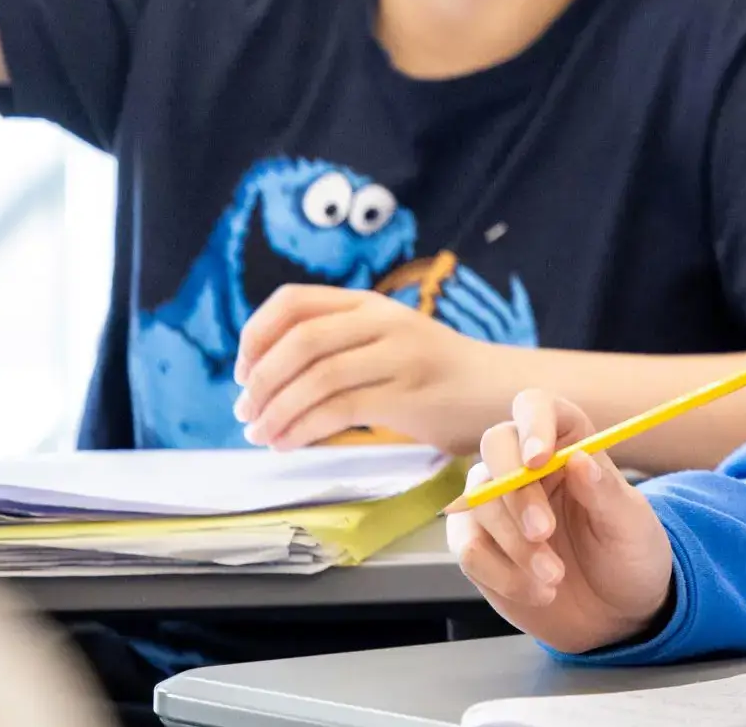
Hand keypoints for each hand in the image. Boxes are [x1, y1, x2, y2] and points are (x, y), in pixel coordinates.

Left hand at [233, 285, 512, 450]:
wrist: (502, 391)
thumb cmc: (436, 376)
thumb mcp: (387, 343)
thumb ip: (340, 345)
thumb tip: (266, 374)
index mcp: (370, 303)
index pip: (293, 301)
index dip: (255, 334)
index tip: (242, 372)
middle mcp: (383, 320)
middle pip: (299, 340)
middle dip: (260, 381)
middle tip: (244, 413)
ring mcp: (399, 354)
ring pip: (316, 377)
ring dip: (276, 411)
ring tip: (261, 435)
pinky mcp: (409, 393)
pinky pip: (340, 409)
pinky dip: (302, 430)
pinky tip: (288, 445)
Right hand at [448, 390, 676, 653]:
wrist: (614, 612)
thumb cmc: (629, 554)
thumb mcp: (630, 524)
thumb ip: (604, 492)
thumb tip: (578, 458)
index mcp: (569, 441)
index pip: (536, 406)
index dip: (532, 424)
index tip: (538, 460)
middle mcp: (525, 464)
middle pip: (496, 447)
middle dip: (517, 492)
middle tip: (543, 532)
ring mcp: (497, 503)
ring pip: (480, 502)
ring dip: (515, 545)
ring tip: (555, 577)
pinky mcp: (479, 543)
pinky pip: (468, 548)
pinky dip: (501, 573)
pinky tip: (538, 592)